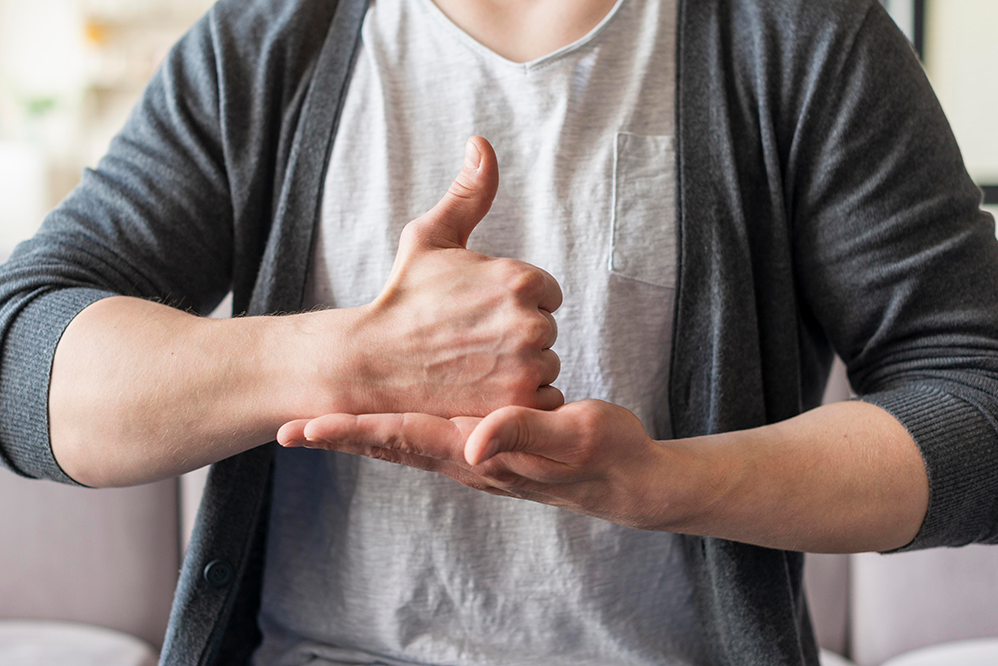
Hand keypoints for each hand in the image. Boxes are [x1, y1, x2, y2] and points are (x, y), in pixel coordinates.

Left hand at [278, 400, 671, 529]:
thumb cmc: (605, 456)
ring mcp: (473, 455)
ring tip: (316, 427)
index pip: (402, 438)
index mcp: (478, 451)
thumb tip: (474, 440)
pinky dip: (391, 429)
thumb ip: (525, 435)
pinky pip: (425, 439)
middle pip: (388, 445)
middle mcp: (466, 457)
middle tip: (285, 429)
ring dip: (357, 436)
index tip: (305, 428)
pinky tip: (382, 420)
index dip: (352, 432)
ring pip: (402, 443)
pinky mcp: (486, 447)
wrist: (628, 481)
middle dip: (337, 437)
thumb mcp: (573, 437)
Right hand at [341, 136, 562, 417]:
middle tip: (471, 341)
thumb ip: (469, 192)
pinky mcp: (517, 404)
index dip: (512, 302)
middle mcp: (531, 322)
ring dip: (520, 368)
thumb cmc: (402, 298)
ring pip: (546, 365)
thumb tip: (481, 144)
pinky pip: (545, 399)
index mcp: (520, 279)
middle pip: (547, 330)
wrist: (372, 362)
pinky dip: (521, 399)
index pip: (545, 292)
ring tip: (474, 366)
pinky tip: (484, 389)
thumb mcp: (431, 236)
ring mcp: (526, 366)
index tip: (478, 313)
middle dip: (516, 335)